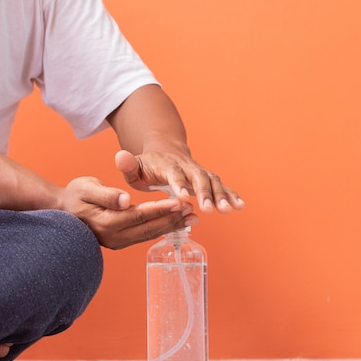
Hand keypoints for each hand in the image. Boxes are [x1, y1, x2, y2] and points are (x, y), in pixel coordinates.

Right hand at [58, 177, 197, 249]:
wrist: (61, 210)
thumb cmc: (73, 195)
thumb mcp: (86, 188)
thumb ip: (106, 194)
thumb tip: (125, 200)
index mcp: (107, 223)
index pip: (140, 216)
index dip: (160, 209)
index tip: (179, 202)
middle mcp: (113, 237)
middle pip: (149, 229)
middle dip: (172, 220)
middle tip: (193, 212)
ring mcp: (116, 242)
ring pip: (148, 235)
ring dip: (170, 226)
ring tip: (190, 218)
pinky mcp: (119, 242)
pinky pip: (143, 236)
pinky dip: (160, 229)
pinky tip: (174, 224)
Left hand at [115, 149, 244, 213]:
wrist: (164, 150)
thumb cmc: (146, 165)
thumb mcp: (134, 166)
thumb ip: (128, 165)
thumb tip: (120, 157)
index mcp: (166, 164)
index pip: (173, 173)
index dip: (179, 184)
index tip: (183, 197)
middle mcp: (186, 166)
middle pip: (198, 176)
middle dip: (205, 192)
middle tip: (210, 209)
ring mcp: (198, 171)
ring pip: (212, 180)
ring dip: (221, 195)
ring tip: (229, 210)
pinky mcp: (207, 178)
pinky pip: (221, 185)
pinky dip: (232, 194)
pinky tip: (240, 206)